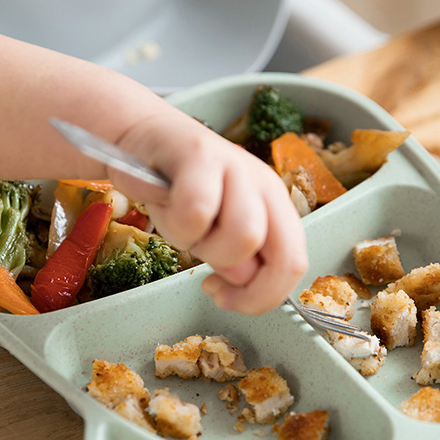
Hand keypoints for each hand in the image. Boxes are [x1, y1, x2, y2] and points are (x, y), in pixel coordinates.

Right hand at [107, 110, 308, 314]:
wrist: (146, 140)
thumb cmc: (180, 191)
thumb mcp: (212, 235)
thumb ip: (235, 262)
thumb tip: (241, 282)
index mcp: (276, 210)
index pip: (292, 266)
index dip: (261, 298)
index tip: (225, 299)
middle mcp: (265, 187)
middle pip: (280, 257)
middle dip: (235, 277)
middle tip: (202, 265)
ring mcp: (238, 168)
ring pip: (244, 236)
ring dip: (202, 246)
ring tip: (181, 225)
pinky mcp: (202, 154)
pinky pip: (197, 210)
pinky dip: (174, 221)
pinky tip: (164, 204)